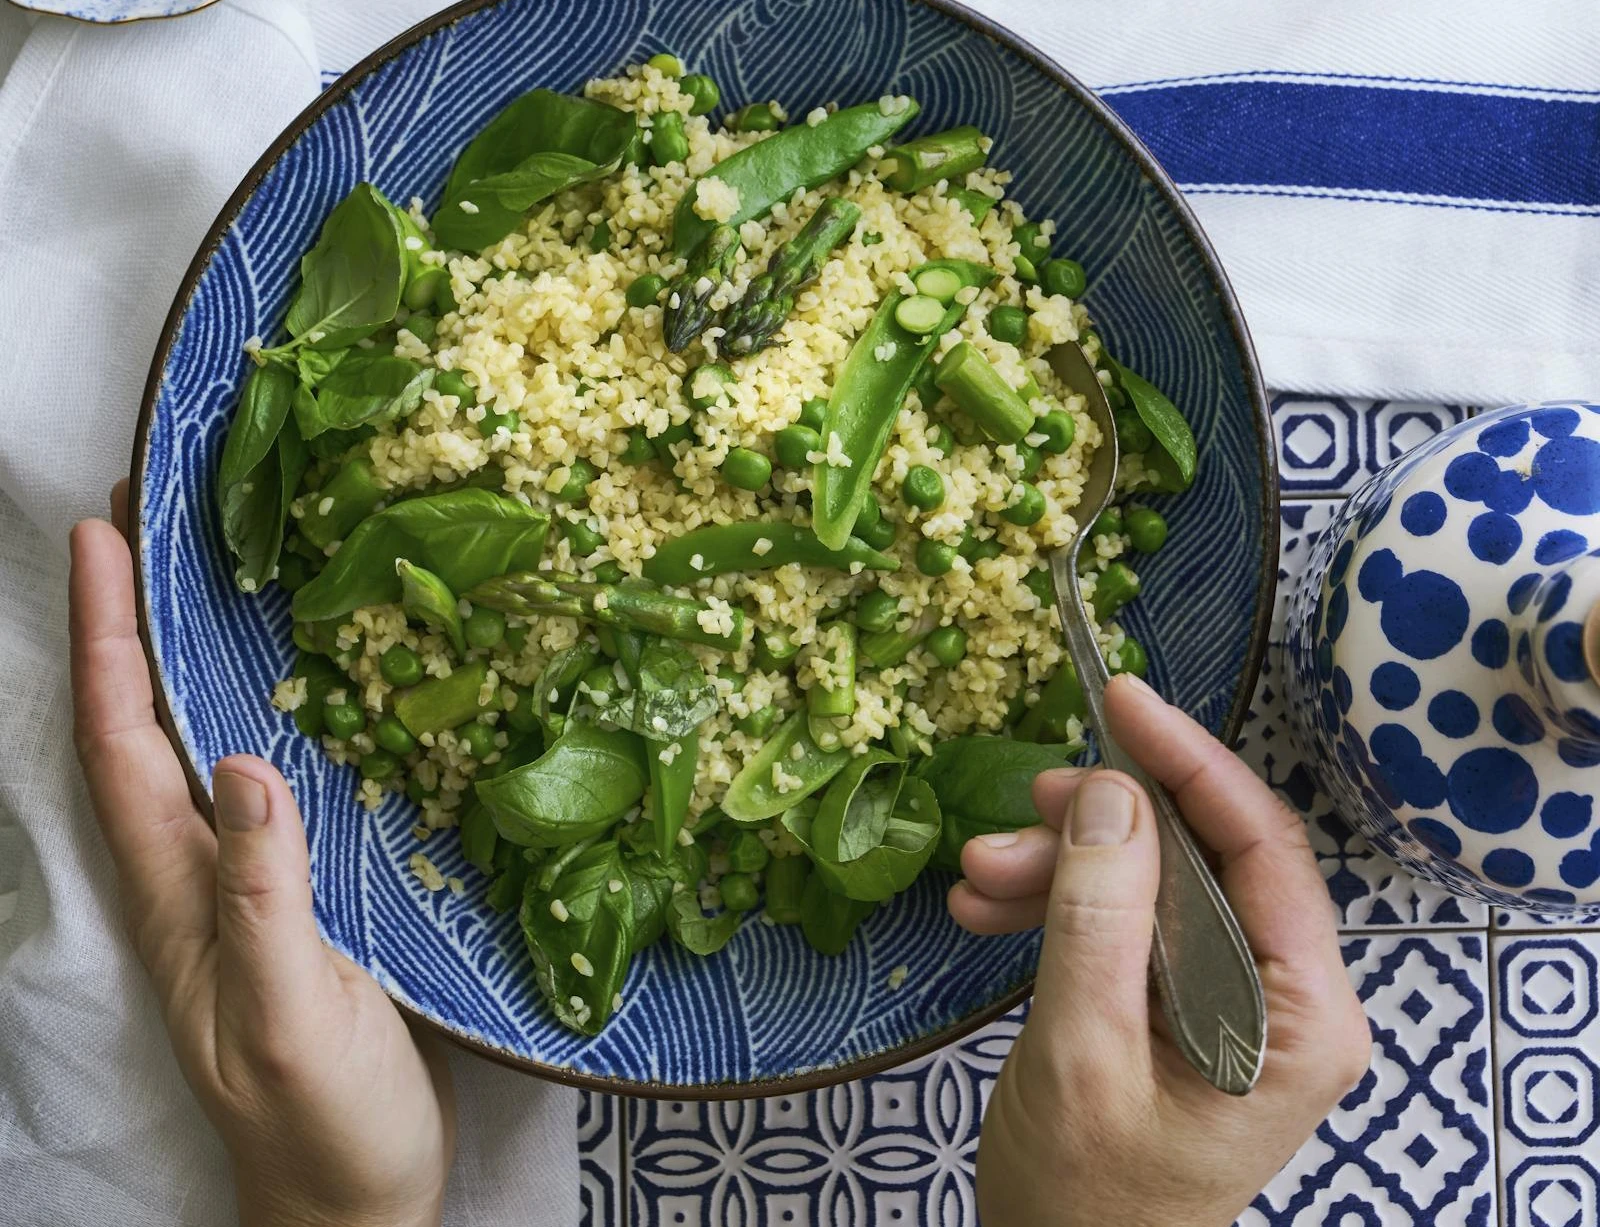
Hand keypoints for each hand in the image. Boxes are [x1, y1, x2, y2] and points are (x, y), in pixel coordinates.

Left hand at [69, 483, 455, 1226]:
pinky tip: (313, 687)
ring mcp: (246, 888)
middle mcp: (197, 875)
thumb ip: (262, 900)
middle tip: (152, 523)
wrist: (357, 1198)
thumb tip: (245, 763)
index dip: (107, 641)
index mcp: (176, 895)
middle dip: (133, 624)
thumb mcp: (289, 1018)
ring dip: (193, 660)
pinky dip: (272, 715)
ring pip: (203, 751)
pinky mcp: (302, 900)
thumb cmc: (323, 1124)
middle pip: (145, 730)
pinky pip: (272, 785)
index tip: (101, 537)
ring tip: (217, 574)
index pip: (122, 745)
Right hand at [950, 673, 1370, 1226]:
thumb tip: (1113, 795)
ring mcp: (1235, 1004)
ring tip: (976, 877)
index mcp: (1299, 1014)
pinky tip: (990, 910)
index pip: (1262, 848)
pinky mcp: (1183, 1010)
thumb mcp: (1081, 1053)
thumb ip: (1099, 920)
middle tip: (1020, 808)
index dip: (1193, 761)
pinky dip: (1058, 908)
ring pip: (1153, 885)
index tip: (1123, 699)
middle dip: (1103, 826)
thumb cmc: (1084, 1198)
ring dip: (1063, 868)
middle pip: (1201, 859)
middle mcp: (1284, 998)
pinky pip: (1127, 926)